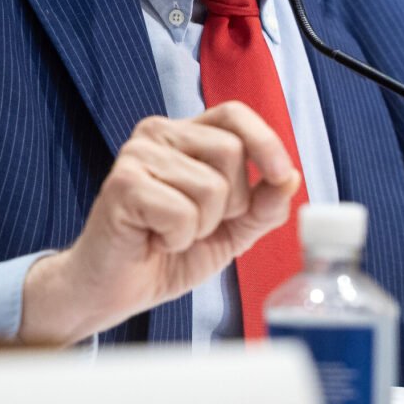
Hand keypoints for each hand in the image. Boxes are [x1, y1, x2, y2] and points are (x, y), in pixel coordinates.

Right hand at [19, 101, 299, 343]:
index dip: (265, 142)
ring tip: (171, 233)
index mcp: (186, 134)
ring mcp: (137, 154)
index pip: (234, 113)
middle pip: (231, 151)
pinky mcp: (123, 184)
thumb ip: (262, 204)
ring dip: (201, 226)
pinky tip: (154, 240)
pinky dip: (178, 238)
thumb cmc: (165, 251)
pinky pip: (182, 212)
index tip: (280, 175)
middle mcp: (159, 133)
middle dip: (230, 202)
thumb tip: (291, 177)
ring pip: (211, 187)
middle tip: (198, 224)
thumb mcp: (230, 229)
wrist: (112, 290)